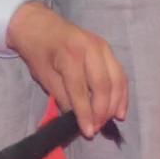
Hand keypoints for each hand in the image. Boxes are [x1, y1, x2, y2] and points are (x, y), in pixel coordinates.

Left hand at [6, 1, 126, 136]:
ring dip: (116, 102)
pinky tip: (119, 107)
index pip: (80, 90)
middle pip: (103, 84)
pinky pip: (119, 72)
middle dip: (102, 110)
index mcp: (70, 56)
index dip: (85, 113)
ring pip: (116, 78)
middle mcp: (91, 49)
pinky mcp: (107, 48)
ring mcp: (102, 46)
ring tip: (111, 120)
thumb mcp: (44, 77)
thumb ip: (61, 96)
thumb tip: (76, 118)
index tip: (88, 132)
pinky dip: (121, 91)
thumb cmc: (38, 53)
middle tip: (98, 128)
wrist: (40, 26)